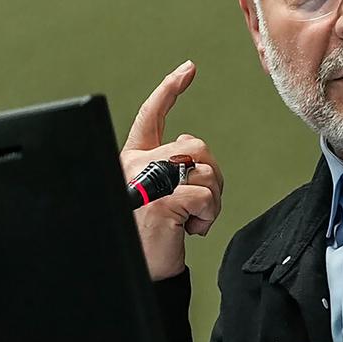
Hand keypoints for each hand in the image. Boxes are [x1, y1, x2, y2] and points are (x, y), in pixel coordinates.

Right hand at [122, 61, 222, 280]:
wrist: (137, 272)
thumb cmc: (147, 237)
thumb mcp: (153, 194)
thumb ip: (166, 166)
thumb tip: (187, 147)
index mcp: (131, 159)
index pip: (151, 115)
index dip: (170, 89)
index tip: (188, 69)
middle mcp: (134, 164)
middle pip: (194, 145)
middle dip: (209, 175)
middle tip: (198, 205)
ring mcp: (146, 181)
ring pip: (205, 169)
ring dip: (210, 199)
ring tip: (191, 220)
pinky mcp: (161, 201)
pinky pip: (206, 195)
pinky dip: (208, 216)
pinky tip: (190, 230)